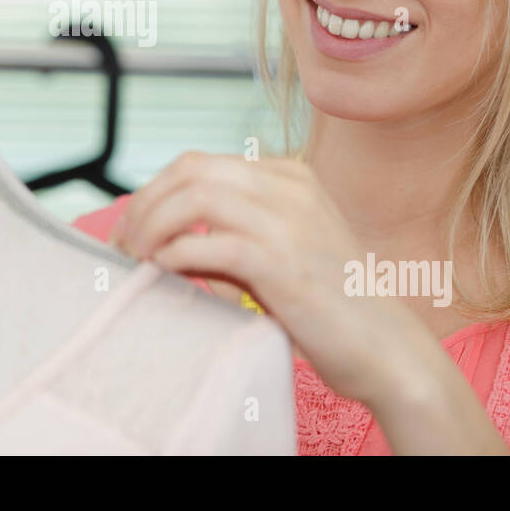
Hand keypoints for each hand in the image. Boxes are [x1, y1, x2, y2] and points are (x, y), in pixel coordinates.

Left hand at [109, 150, 421, 406]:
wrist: (387, 347)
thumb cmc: (330, 306)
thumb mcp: (282, 250)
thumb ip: (233, 234)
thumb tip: (164, 239)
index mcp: (291, 177)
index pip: (200, 163)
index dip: (155, 191)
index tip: (132, 227)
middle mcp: (290, 187)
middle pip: (191, 170)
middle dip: (144, 203)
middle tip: (122, 243)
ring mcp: (288, 221)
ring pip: (195, 196)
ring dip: (152, 226)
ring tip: (137, 258)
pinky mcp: (282, 262)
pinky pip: (209, 242)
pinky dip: (175, 254)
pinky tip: (164, 272)